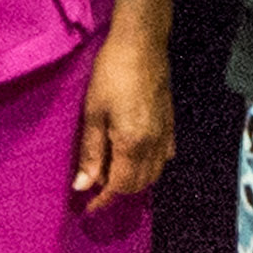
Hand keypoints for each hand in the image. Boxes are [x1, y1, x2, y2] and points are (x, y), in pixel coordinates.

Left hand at [73, 0, 175, 205]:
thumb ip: (90, 153)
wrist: (142, 44)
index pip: (119, 187)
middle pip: (138, 185)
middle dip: (117, 192)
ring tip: (111, 173)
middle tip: (94, 187)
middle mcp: (154, 146)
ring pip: (153, 173)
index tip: (87, 209)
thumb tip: (82, 186)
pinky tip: (135, 156)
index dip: (102, 201)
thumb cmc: (111, 74)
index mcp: (133, 145)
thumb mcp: (93, 113)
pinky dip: (149, 165)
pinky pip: (164, 157)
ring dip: (133, 180)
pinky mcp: (170, 123)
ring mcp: (166, 135)